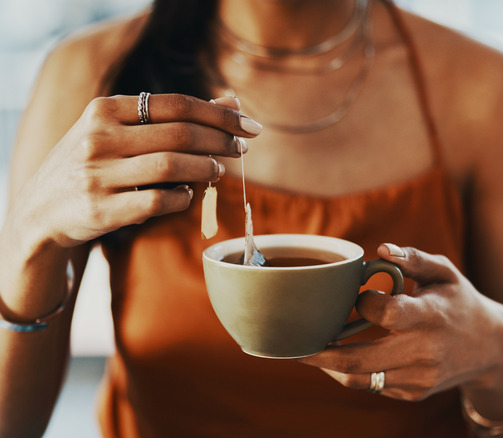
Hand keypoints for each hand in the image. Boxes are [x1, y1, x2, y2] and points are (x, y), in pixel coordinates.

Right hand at [12, 94, 261, 247]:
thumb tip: (232, 100)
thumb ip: (173, 116)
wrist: (40, 210)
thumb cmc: (94, 163)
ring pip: (173, 166)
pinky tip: (190, 194)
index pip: (176, 104)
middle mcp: (98, 138)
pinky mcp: (102, 211)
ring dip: (206, 168)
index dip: (220, 114)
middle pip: (180, 134)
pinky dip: (184, 198)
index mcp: (104, 110)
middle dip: (221, 141)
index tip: (249, 126)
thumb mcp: (121, 130)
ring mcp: (97, 175)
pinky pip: (160, 202)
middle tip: (242, 149)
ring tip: (218, 170)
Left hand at [299, 243, 502, 400]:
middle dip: (320, 354)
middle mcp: (425, 352)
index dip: (364, 303)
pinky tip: (343, 357)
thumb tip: (380, 251)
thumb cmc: (459, 301)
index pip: (385, 314)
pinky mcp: (414, 393)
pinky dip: (353, 372)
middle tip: (295, 344)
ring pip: (361, 379)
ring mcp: (420, 378)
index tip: (360, 295)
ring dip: (330, 367)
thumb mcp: (445, 272)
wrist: (491, 348)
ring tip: (309, 352)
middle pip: (360, 359)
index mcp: (431, 316)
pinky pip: (373, 386)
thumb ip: (413, 258)